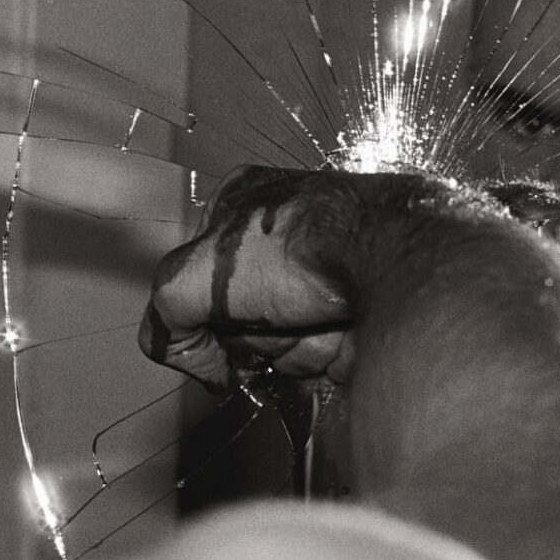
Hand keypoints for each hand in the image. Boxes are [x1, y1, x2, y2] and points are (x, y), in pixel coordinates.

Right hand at [138, 165, 354, 392]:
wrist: (392, 255)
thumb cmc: (308, 240)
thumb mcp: (200, 274)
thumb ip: (167, 313)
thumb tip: (187, 353)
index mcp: (240, 205)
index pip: (197, 284)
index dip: (205, 319)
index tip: (213, 333)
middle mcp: (287, 235)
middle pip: (247, 321)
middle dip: (261, 336)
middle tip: (278, 316)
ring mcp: (327, 270)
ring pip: (291, 343)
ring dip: (300, 347)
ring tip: (320, 317)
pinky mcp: (363, 303)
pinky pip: (333, 352)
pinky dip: (336, 353)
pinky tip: (348, 329)